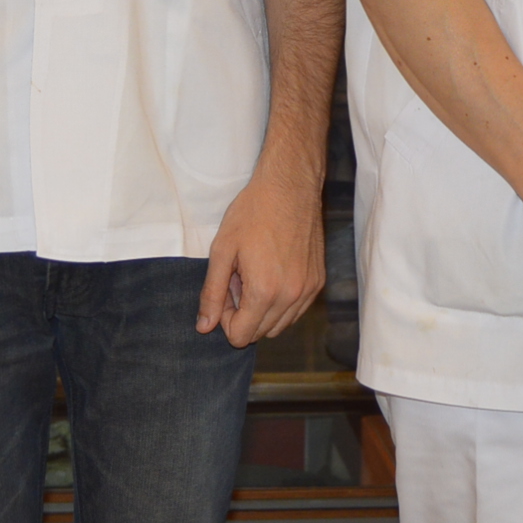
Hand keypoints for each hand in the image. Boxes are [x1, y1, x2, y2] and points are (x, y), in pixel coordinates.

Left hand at [198, 170, 325, 347]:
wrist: (290, 186)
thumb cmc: (253, 212)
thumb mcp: (222, 250)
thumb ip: (212, 293)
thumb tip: (204, 327)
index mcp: (264, 291)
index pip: (241, 336)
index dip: (226, 319)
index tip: (225, 291)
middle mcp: (291, 296)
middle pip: (261, 334)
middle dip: (243, 314)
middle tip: (238, 279)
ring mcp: (308, 290)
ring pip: (280, 325)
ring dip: (262, 311)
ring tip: (255, 276)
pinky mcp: (318, 281)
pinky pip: (296, 310)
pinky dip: (281, 303)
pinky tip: (273, 274)